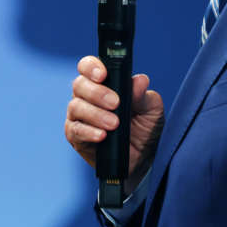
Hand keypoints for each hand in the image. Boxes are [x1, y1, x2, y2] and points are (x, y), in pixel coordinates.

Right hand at [65, 55, 163, 183]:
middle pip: (79, 84)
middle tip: (115, 103)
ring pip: (76, 106)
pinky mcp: (76, 136)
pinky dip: (89, 132)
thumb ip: (143, 95)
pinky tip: (102, 136)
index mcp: (104, 84)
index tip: (103, 74)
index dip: (92, 67)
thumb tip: (139, 80)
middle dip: (97, 93)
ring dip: (95, 114)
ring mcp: (79, 116)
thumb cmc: (145, 129)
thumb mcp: (151, 110)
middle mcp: (87, 97)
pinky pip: (75, 130)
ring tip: (114, 124)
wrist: (143, 159)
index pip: (88, 66)